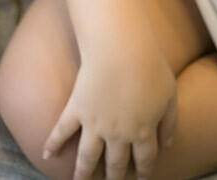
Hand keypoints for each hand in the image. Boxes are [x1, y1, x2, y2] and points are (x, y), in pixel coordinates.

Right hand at [42, 40, 177, 179]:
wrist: (122, 49)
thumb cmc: (150, 66)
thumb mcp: (170, 94)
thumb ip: (170, 122)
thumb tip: (168, 145)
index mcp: (142, 131)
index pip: (144, 160)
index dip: (143, 173)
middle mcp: (117, 134)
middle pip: (116, 164)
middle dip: (114, 178)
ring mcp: (95, 124)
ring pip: (87, 158)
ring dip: (83, 174)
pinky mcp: (77, 109)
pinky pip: (62, 131)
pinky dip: (53, 144)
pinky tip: (46, 156)